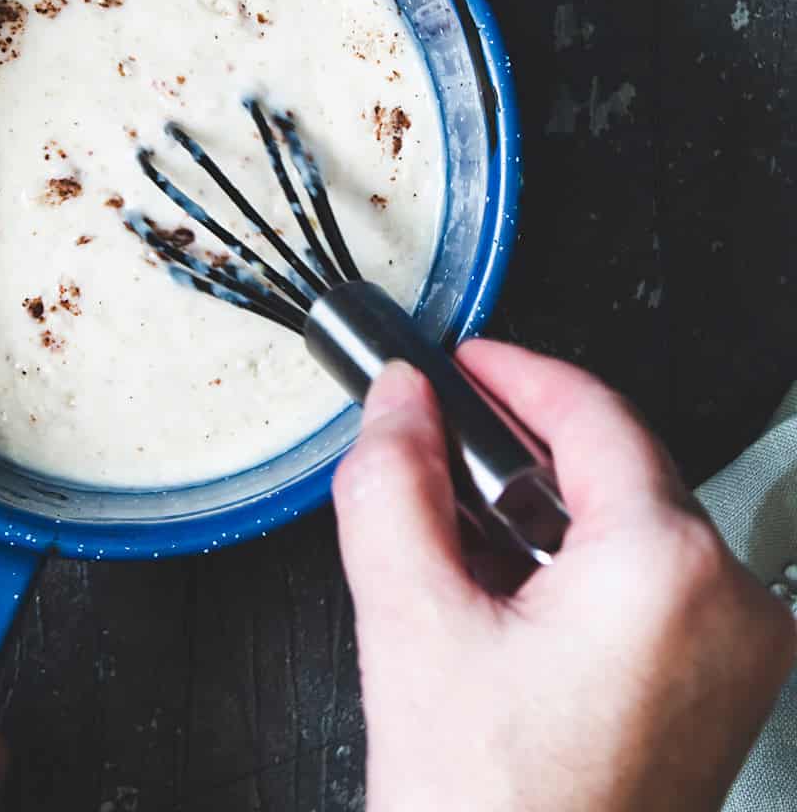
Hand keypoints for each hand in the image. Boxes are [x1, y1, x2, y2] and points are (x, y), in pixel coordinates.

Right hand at [333, 341, 795, 811]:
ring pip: (628, 520)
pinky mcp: (718, 683)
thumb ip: (391, 482)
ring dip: (540, 504)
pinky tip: (505, 586)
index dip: (513, 371)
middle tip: (442, 438)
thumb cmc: (488, 810)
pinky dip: (573, 559)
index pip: (593, 412)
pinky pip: (648, 579)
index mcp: (666, 571)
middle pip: (616, 464)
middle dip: (518, 444)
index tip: (464, 361)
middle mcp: (730, 603)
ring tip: (460, 526)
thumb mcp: (409, 620)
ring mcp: (736, 650)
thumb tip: (398, 402)